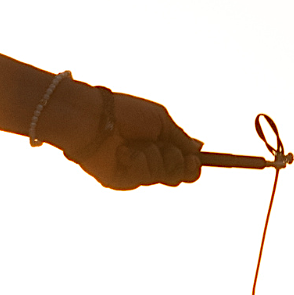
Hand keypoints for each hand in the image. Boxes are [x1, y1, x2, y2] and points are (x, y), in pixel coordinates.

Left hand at [65, 90, 202, 190]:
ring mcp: (135, 173)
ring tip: (134, 143)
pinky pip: (143, 178)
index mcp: (158, 146)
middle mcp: (148, 162)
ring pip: (163, 176)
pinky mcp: (121, 181)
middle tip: (163, 147)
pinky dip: (137, 162)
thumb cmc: (125, 113)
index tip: (193, 157)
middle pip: (179, 176)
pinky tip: (122, 152)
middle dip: (176, 161)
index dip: (192, 165)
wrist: (95, 117)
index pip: (184, 165)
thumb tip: (198, 149)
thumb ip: (180, 137)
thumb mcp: (159, 120)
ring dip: (154, 156)